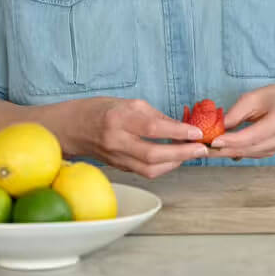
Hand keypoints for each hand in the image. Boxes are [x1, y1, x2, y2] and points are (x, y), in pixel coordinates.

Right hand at [69, 97, 207, 177]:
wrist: (73, 127)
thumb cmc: (102, 109)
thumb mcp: (130, 103)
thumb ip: (155, 116)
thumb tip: (180, 127)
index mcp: (119, 120)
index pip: (152, 128)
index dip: (177, 132)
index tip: (197, 132)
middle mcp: (116, 142)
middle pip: (153, 155)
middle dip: (181, 154)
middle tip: (201, 149)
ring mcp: (116, 158)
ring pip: (149, 170)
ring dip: (174, 164)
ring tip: (191, 154)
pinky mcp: (118, 168)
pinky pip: (143, 171)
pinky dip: (162, 167)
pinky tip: (174, 159)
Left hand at [207, 84, 274, 159]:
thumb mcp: (261, 94)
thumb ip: (240, 109)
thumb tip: (221, 125)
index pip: (251, 136)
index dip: (231, 141)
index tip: (212, 141)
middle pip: (247, 149)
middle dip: (222, 150)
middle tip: (201, 148)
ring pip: (246, 154)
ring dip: (225, 153)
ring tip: (205, 148)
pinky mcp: (269, 152)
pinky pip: (249, 154)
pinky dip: (234, 152)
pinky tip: (220, 149)